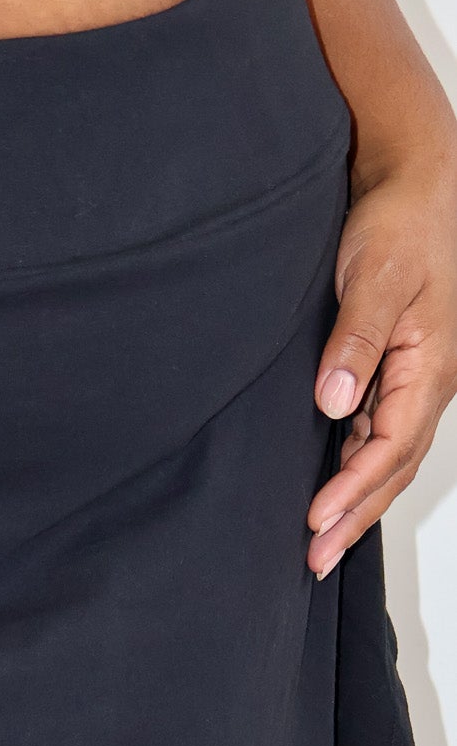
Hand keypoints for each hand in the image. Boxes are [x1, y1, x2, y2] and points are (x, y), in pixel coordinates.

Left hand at [307, 150, 456, 577]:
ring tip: (318, 544)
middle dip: (355, 515)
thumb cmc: (400, 223)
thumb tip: (335, 402)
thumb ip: (355, 339)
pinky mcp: (392, 370)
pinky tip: (327, 491)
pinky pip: (376, 434)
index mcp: (432, 368)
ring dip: (355, 500)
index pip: (391, 447)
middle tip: (314, 561)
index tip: (315, 520)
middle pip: (392, 466)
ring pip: (385, 456)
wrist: (414, 183)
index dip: (354, 489)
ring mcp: (412, 379)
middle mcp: (428, 382)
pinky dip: (354, 468)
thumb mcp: (376, 277)